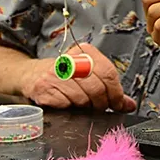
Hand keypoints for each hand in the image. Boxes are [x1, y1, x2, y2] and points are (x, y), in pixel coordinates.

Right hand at [21, 43, 135, 111]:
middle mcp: (70, 60)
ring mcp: (55, 74)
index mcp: (85, 51)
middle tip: (102, 108)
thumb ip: (110, 87)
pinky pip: (66, 104)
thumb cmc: (65, 76)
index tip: (120, 104)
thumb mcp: (89, 74)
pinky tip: (68, 103)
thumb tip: (128, 104)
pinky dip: (70, 108)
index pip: (109, 73)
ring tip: (83, 104)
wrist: (31, 75)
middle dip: (103, 103)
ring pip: (83, 98)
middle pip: (98, 87)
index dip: (117, 93)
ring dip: (86, 107)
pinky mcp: (44, 88)